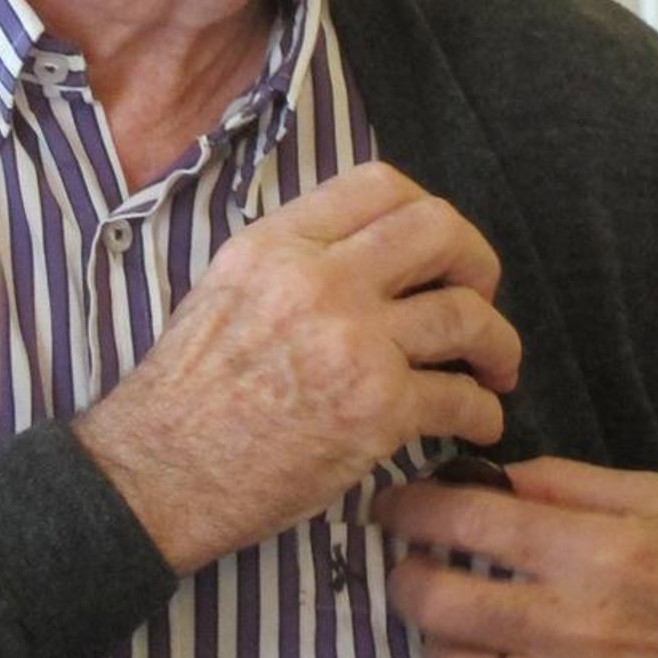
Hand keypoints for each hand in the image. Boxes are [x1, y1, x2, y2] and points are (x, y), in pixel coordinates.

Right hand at [76, 161, 519, 573]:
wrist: (160, 472)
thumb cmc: (186, 392)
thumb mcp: (223, 286)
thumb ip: (292, 258)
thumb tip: (363, 250)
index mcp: (279, 244)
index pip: (381, 185)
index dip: (428, 211)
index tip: (438, 249)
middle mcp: (320, 280)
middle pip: (440, 232)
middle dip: (478, 262)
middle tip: (481, 295)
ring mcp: (354, 343)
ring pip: (466, 315)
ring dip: (497, 344)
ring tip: (496, 368)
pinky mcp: (376, 409)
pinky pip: (462, 397)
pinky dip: (483, 411)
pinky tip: (477, 422)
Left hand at [373, 457, 657, 657]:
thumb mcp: (652, 494)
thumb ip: (561, 482)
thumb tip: (482, 477)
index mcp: (596, 552)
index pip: (467, 523)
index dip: (411, 510)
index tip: (392, 507)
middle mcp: (578, 629)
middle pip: (439, 606)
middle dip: (407, 579)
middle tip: (413, 566)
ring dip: (435, 647)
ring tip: (453, 626)